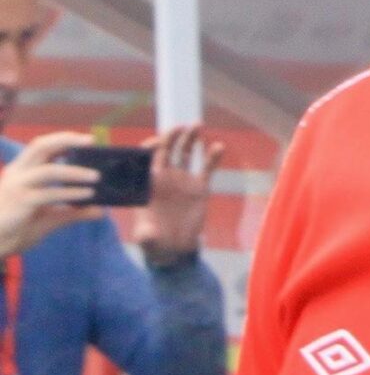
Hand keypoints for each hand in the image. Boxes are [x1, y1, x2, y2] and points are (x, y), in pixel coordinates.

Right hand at [0, 132, 101, 257]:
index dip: (63, 139)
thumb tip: (100, 211)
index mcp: (22, 171)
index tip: (87, 139)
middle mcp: (17, 173)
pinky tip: (87, 195)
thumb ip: (73, 212)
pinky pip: (48, 194)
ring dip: (75, 172)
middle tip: (90, 141)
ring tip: (96, 177)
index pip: (41, 146)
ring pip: (49, 170)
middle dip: (66, 139)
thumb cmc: (17, 228)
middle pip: (40, 146)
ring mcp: (17, 186)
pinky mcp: (20, 202)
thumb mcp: (50, 218)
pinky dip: (70, 192)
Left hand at [134, 125, 223, 259]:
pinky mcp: (199, 188)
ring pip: (186, 153)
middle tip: (180, 126)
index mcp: (149, 184)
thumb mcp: (147, 239)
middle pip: (167, 149)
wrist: (175, 249)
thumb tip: (146, 233)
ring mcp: (183, 180)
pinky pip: (207, 168)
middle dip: (172, 136)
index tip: (158, 141)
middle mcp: (165, 177)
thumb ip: (146, 235)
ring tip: (197, 126)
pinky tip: (218, 147)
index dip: (150, 146)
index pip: (146, 158)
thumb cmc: (155, 242)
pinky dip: (212, 157)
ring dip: (190, 139)